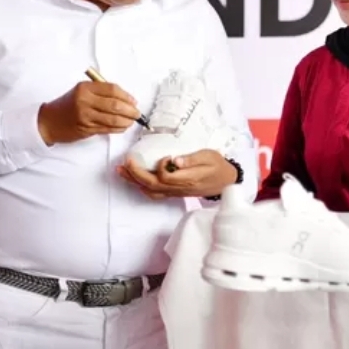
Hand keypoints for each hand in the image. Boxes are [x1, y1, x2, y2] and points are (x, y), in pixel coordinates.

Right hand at [38, 81, 141, 145]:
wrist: (49, 121)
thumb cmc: (67, 105)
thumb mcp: (81, 91)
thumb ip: (101, 92)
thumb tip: (126, 98)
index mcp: (85, 88)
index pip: (112, 89)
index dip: (126, 96)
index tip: (133, 101)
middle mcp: (85, 101)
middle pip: (115, 105)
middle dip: (130, 110)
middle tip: (137, 113)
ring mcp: (85, 116)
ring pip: (113, 119)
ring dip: (127, 121)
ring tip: (132, 121)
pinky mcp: (86, 129)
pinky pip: (108, 129)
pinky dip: (119, 128)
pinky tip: (123, 127)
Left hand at [118, 150, 238, 198]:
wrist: (226, 181)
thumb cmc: (218, 166)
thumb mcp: (209, 157)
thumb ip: (191, 159)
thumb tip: (174, 160)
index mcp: (187, 179)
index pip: (165, 176)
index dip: (160, 165)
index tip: (166, 155)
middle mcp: (179, 188)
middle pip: (151, 185)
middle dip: (135, 173)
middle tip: (126, 161)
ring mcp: (175, 192)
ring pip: (150, 190)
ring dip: (134, 181)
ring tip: (122, 171)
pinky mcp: (174, 193)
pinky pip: (155, 194)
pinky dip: (142, 187)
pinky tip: (136, 179)